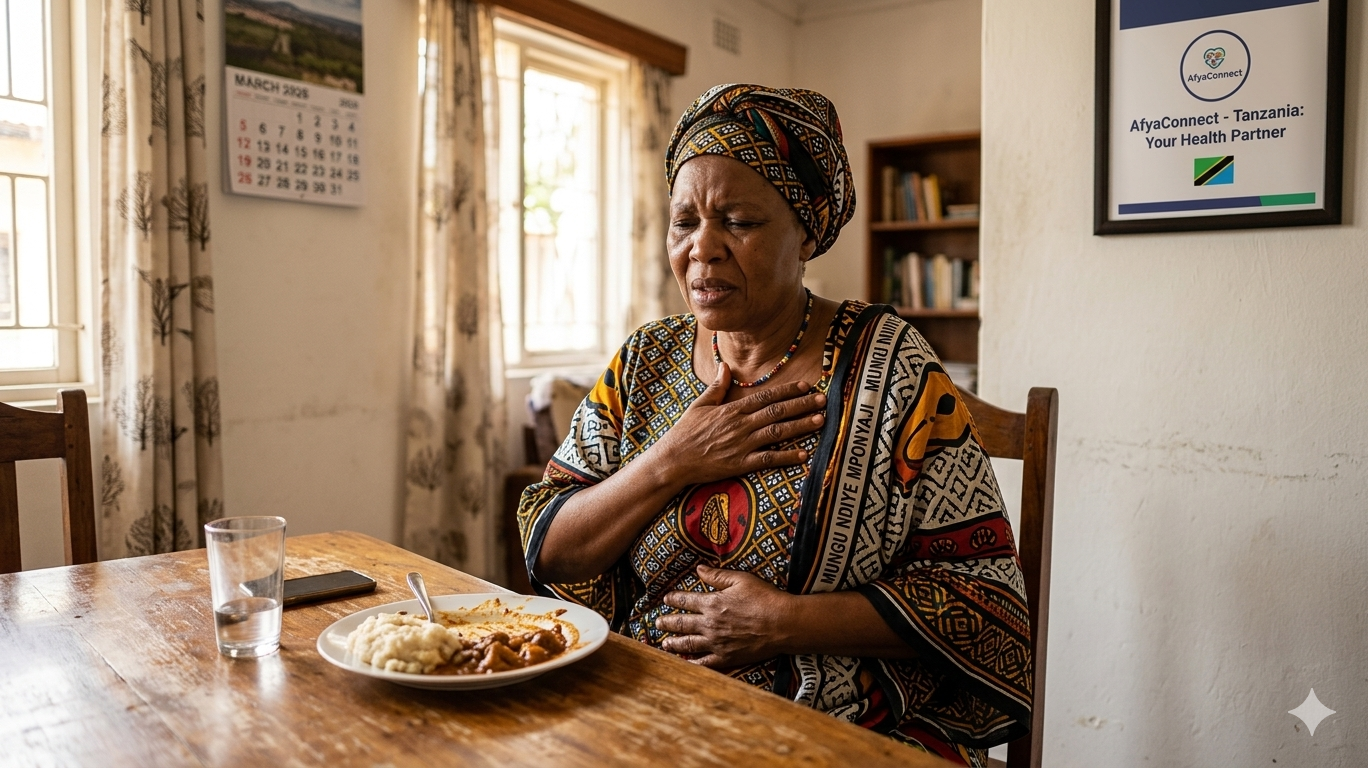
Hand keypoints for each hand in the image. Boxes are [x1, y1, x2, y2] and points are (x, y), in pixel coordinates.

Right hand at [653, 363, 825, 487]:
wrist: (673, 460)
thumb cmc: (685, 432)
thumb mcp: (699, 405)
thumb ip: (716, 386)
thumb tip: (724, 365)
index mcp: (732, 409)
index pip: (765, 396)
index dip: (788, 390)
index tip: (806, 385)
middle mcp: (741, 425)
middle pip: (777, 411)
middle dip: (802, 405)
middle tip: (823, 400)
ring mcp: (742, 445)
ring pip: (777, 432)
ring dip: (801, 426)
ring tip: (820, 420)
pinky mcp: (741, 464)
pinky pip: (768, 459)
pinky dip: (786, 457)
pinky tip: (804, 455)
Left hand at [657, 565, 793, 667]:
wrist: (783, 624)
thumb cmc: (764, 598)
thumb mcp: (741, 580)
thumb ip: (717, 576)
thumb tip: (698, 570)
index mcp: (712, 603)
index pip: (686, 600)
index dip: (674, 599)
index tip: (666, 599)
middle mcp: (709, 624)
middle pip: (681, 624)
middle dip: (667, 622)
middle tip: (657, 623)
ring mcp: (716, 643)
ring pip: (688, 644)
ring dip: (674, 643)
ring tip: (664, 643)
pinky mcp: (726, 658)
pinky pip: (704, 663)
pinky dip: (692, 664)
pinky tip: (684, 664)